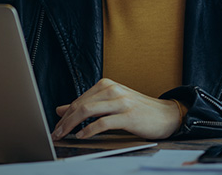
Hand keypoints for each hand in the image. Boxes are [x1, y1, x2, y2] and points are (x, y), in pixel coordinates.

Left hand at [52, 78, 181, 140]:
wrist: (167, 115)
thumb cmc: (138, 110)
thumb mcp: (110, 104)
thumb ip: (87, 105)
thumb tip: (61, 109)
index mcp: (106, 85)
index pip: (79, 100)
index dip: (65, 115)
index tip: (56, 127)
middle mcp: (112, 90)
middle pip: (81, 105)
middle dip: (65, 121)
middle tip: (55, 133)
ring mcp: (121, 101)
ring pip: (88, 111)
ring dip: (72, 125)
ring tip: (64, 135)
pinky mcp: (128, 115)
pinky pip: (103, 122)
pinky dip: (89, 130)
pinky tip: (82, 136)